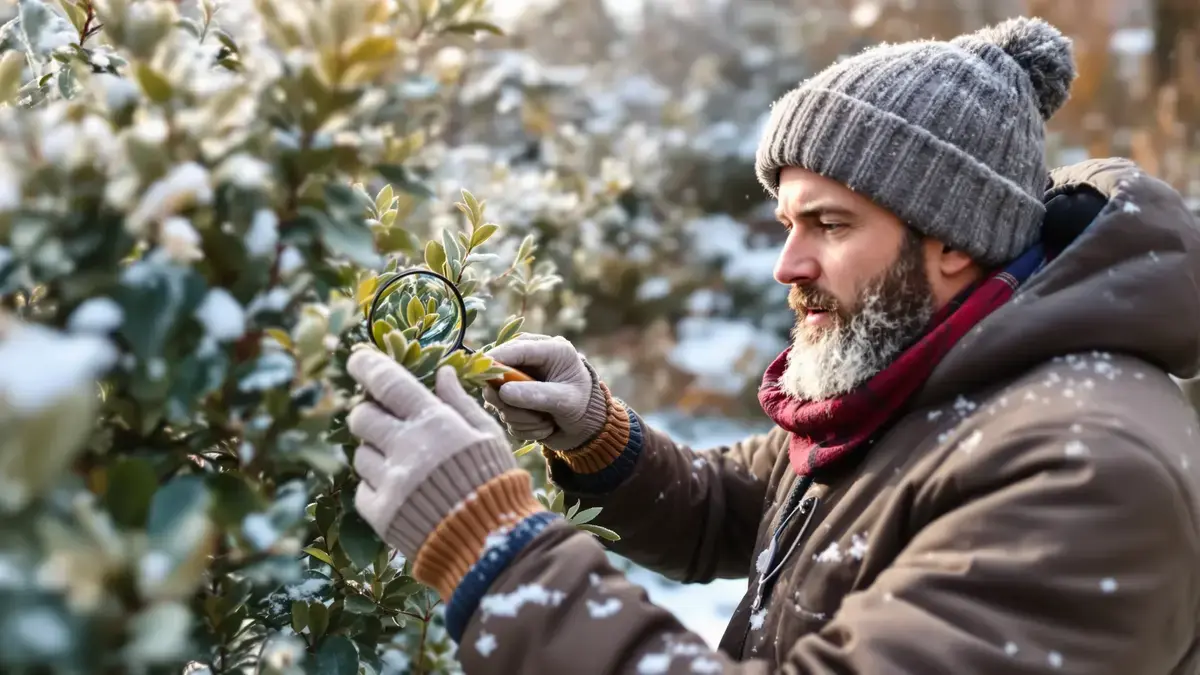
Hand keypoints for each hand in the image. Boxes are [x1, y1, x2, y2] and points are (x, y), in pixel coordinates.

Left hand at [346, 348, 516, 559]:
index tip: (357, 358)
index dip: (368, 366)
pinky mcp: (380, 512)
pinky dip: (377, 486)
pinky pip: (362, 489)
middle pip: (362, 416)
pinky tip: (402, 492)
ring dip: (375, 453)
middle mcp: (407, 448)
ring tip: (404, 465)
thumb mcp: (488, 436)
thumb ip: (460, 403)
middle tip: (384, 421)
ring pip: (360, 453)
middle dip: (368, 413)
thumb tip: (442, 373)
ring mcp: (391, 481)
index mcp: (435, 423)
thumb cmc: (495, 482)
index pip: (389, 383)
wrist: (491, 543)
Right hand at [482, 334, 607, 450]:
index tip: (483, 378)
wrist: (589, 427)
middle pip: (497, 375)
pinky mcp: (514, 400)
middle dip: (509, 401)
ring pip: (499, 400)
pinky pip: (506, 416)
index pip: (514, 349)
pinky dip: (524, 427)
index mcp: (548, 349)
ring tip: (546, 422)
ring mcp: (519, 382)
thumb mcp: (565, 399)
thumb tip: (501, 392)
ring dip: (522, 418)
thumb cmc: (584, 405)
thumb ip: (535, 394)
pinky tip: (544, 426)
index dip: (495, 361)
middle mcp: (530, 362)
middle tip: (528, 414)